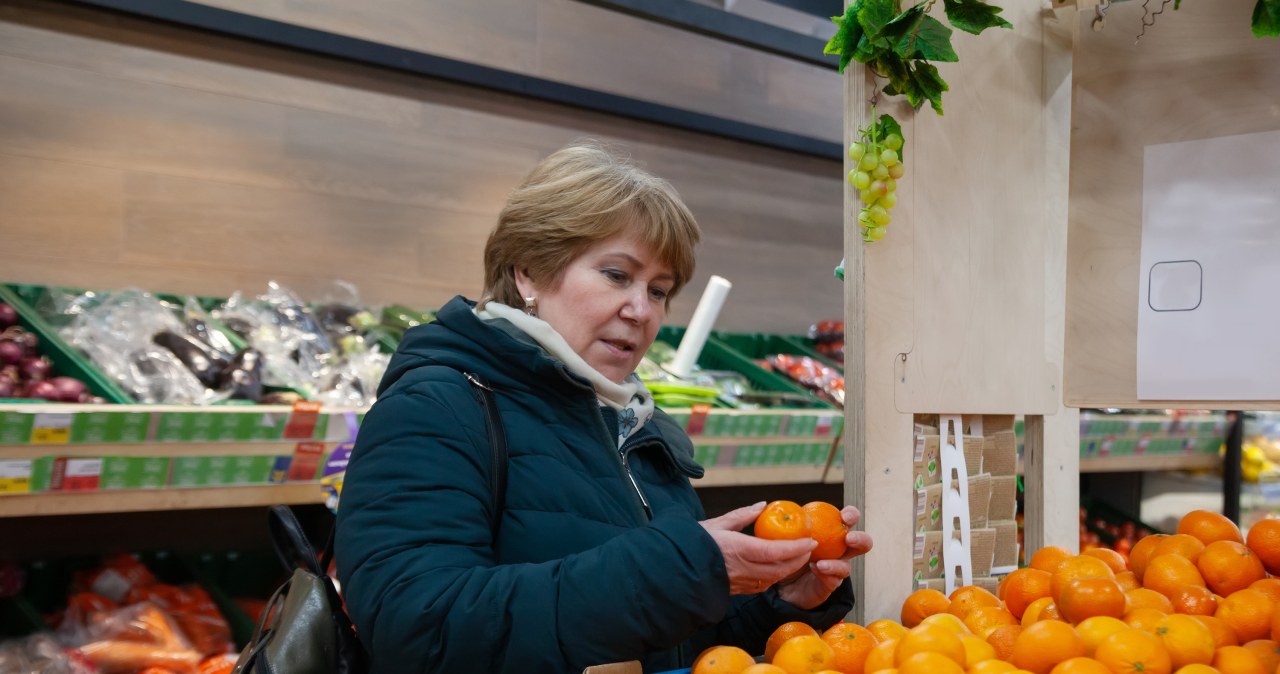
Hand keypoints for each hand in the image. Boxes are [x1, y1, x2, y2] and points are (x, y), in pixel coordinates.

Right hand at [700, 502, 815, 594]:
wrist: (675, 568)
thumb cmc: (694, 542)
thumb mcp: (717, 523)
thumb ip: (742, 515)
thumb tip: (763, 505)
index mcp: (739, 550)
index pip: (776, 551)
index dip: (796, 548)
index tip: (810, 541)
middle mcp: (743, 569)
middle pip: (780, 568)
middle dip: (799, 559)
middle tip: (809, 548)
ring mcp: (741, 582)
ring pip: (773, 578)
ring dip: (789, 569)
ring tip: (798, 557)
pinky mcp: (737, 590)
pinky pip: (762, 585)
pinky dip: (775, 576)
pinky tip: (776, 568)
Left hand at [776, 505, 872, 609]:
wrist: (779, 581)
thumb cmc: (785, 552)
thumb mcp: (781, 534)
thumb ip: (778, 521)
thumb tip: (763, 505)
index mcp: (830, 531)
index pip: (848, 520)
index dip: (851, 515)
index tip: (844, 515)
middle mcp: (837, 550)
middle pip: (861, 543)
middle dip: (860, 539)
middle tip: (849, 538)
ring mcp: (835, 569)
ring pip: (847, 567)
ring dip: (837, 563)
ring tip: (821, 562)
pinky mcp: (829, 585)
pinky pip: (833, 580)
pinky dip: (825, 574)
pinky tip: (815, 569)